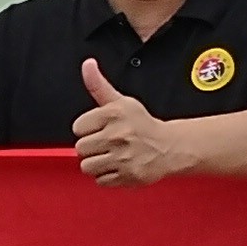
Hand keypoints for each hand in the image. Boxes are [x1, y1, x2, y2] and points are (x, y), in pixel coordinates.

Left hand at [71, 60, 189, 186]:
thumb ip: (98, 85)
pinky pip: (100, 180)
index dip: (87, 129)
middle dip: (91, 147)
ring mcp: (123, 157)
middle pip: (80, 148)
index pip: (77, 127)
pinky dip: (107, 176)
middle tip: (106, 143)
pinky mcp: (127, 176)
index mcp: (113, 114)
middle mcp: (118, 135)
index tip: (99, 128)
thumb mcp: (120, 101)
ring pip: (87, 166)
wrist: (169, 146)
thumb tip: (87, 65)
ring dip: (96, 163)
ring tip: (110, 156)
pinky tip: (118, 166)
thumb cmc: (142, 124)